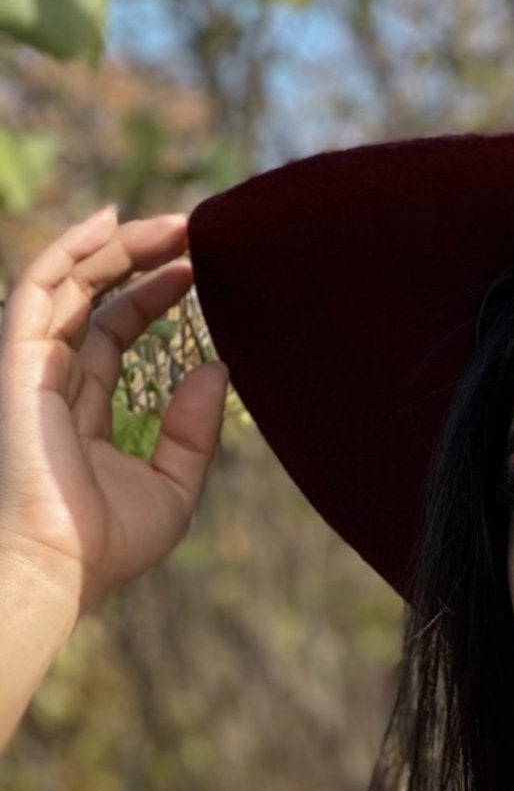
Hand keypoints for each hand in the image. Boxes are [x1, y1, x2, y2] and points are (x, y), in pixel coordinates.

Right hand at [0, 202, 228, 618]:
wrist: (61, 568)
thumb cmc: (107, 544)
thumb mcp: (172, 488)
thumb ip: (193, 432)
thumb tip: (216, 366)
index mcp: (81, 409)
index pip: (112, 332)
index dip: (152, 296)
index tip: (197, 271)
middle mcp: (51, 380)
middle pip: (92, 298)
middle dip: (140, 258)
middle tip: (192, 230)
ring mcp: (31, 367)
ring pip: (69, 281)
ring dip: (117, 245)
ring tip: (173, 222)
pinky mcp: (18, 361)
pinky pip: (41, 287)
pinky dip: (73, 251)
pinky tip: (112, 224)